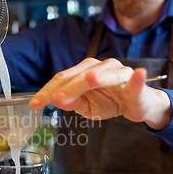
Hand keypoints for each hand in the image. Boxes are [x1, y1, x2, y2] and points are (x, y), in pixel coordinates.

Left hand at [29, 58, 172, 129]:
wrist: (137, 105)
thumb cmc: (110, 101)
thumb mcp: (86, 106)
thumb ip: (71, 102)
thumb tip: (54, 100)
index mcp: (84, 71)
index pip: (62, 79)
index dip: (48, 91)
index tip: (35, 104)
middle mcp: (100, 67)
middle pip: (80, 76)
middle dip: (68, 88)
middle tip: (56, 99)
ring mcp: (119, 73)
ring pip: (106, 75)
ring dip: (98, 77)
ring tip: (90, 80)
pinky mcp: (136, 85)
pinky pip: (136, 81)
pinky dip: (136, 78)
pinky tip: (137, 74)